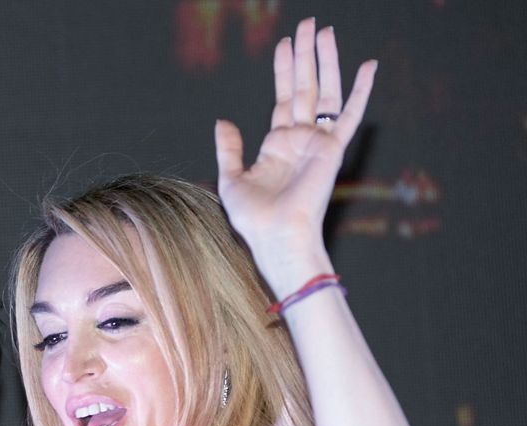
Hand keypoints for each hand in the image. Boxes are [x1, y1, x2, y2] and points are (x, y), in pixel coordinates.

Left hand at [215, 18, 375, 295]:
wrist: (276, 235)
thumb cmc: (254, 218)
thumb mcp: (231, 179)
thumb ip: (230, 148)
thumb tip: (223, 121)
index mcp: (278, 145)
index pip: (283, 98)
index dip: (284, 70)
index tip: (285, 44)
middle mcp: (300, 139)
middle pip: (304, 87)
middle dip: (305, 55)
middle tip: (308, 24)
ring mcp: (318, 142)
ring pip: (324, 91)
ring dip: (325, 61)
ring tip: (324, 31)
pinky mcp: (332, 148)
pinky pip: (349, 114)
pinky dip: (361, 90)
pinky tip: (368, 65)